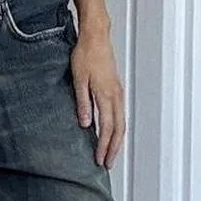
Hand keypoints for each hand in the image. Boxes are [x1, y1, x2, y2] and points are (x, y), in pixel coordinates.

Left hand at [71, 25, 125, 168]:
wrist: (96, 36)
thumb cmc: (85, 54)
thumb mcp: (78, 79)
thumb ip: (82, 102)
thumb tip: (85, 124)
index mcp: (106, 94)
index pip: (107, 128)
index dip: (104, 146)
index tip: (100, 160)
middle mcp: (116, 95)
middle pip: (118, 129)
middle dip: (114, 149)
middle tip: (108, 164)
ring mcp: (118, 92)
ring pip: (121, 122)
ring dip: (117, 140)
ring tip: (111, 153)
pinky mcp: (116, 89)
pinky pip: (120, 114)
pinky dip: (118, 128)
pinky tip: (112, 133)